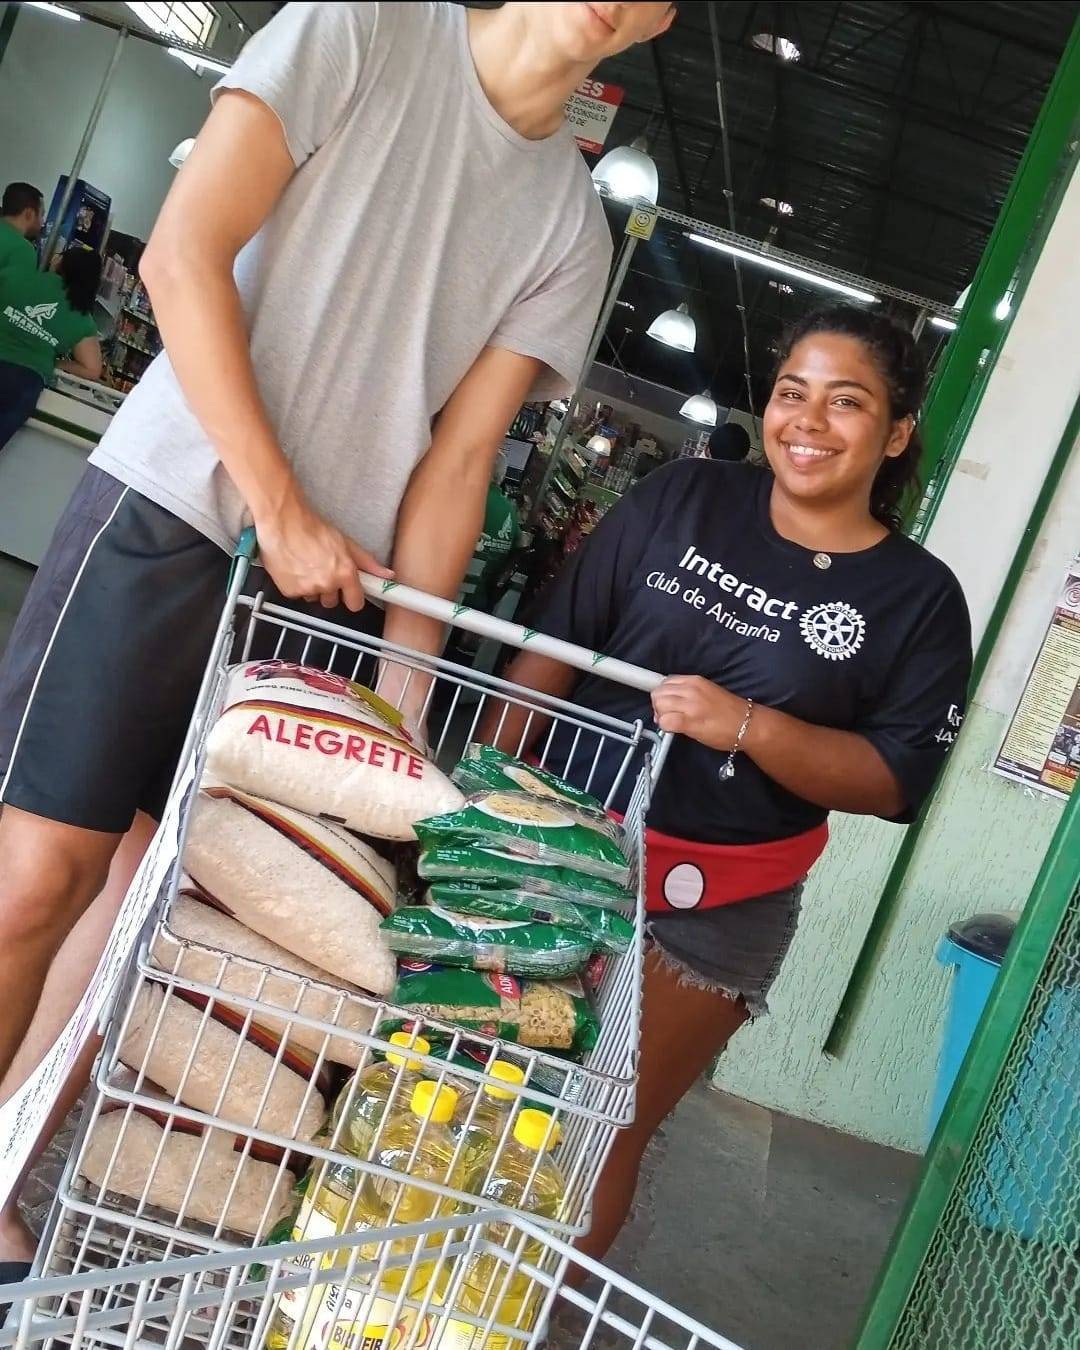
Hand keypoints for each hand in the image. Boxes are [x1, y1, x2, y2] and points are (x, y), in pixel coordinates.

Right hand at [255, 492, 391, 611]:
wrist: (282, 522)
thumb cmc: (312, 528)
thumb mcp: (345, 543)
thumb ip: (367, 563)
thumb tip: (387, 575)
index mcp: (344, 573)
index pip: (356, 603)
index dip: (353, 597)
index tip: (351, 593)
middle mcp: (327, 583)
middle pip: (333, 601)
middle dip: (330, 589)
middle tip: (323, 570)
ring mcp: (308, 589)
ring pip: (315, 597)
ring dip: (313, 587)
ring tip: (307, 565)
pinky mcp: (289, 591)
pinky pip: (298, 595)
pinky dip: (296, 585)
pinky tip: (295, 567)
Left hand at [651, 676, 750, 751]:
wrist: (748, 725)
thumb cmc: (730, 712)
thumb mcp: (707, 692)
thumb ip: (688, 693)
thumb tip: (670, 701)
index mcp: (695, 681)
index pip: (665, 682)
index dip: (663, 695)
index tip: (667, 704)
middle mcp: (691, 690)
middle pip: (658, 693)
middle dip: (659, 706)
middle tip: (668, 715)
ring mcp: (690, 705)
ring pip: (659, 705)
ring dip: (661, 716)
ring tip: (672, 722)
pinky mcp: (690, 721)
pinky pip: (666, 721)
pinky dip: (665, 726)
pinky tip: (674, 729)